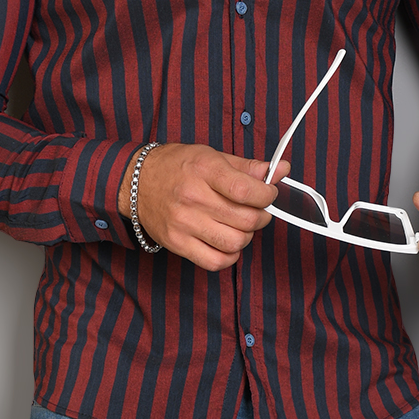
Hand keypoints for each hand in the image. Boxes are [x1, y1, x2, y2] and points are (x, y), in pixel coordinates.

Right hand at [119, 144, 286, 270]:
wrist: (136, 182)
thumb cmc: (176, 166)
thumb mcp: (212, 156)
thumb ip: (249, 167)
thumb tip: (282, 170)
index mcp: (204, 169)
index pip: (247, 190)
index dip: (267, 195)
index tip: (269, 194)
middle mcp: (193, 197)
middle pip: (245, 220)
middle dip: (261, 217)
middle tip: (257, 210)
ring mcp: (183, 223)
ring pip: (234, 243)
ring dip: (246, 236)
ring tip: (240, 225)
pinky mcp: (177, 243)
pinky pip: (215, 262)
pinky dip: (229, 256)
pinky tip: (227, 242)